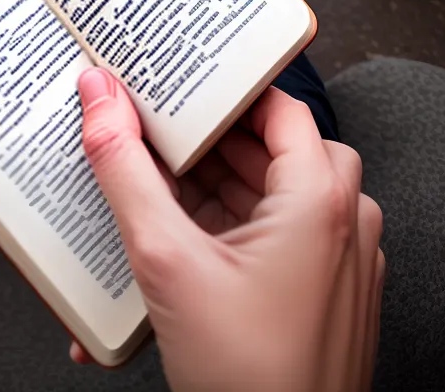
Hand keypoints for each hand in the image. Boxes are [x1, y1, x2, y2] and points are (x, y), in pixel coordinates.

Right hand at [75, 70, 383, 391]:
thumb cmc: (244, 380)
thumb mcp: (165, 260)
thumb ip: (126, 170)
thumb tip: (99, 97)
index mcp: (320, 198)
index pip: (277, 103)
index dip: (224, 89)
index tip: (180, 83)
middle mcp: (345, 223)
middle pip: (273, 148)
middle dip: (210, 141)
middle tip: (157, 131)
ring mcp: (341, 263)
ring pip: (275, 194)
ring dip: (218, 186)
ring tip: (159, 187)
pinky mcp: (327, 296)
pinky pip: (282, 237)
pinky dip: (234, 227)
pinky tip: (184, 242)